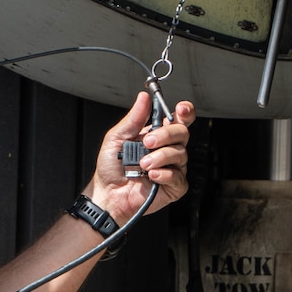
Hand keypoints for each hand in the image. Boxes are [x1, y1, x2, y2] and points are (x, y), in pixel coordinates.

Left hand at [86, 92, 194, 221]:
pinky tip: (150, 175)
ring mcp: (173, 167)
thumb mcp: (117, 137)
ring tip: (142, 164)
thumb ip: (133, 118)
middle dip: (166, 135)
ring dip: (159, 157)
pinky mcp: (174, 186)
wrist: (107, 193)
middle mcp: (167, 149)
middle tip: (147, 142)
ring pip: (180, 154)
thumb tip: (143, 98)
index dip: (185, 112)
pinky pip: (178, 177)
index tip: (180, 109)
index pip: (179, 119)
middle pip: (182, 133)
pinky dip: (164, 174)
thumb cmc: (111, 167)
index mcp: (157, 134)